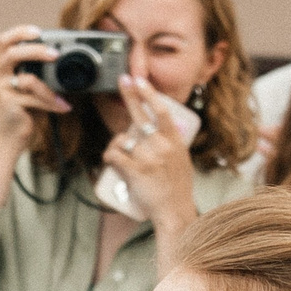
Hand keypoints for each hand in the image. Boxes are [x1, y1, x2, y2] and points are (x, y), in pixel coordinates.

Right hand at [0, 24, 71, 152]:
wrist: (12, 136)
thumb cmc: (24, 108)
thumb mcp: (29, 84)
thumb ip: (36, 69)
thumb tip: (60, 54)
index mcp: (1, 67)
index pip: (4, 41)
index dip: (20, 32)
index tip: (38, 31)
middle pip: (12, 54)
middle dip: (36, 50)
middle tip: (55, 54)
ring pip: (27, 79)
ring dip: (49, 87)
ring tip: (63, 95)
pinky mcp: (7, 104)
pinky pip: (34, 99)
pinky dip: (51, 103)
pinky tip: (63, 107)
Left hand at [101, 74, 196, 234]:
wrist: (175, 211)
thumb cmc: (177, 187)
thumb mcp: (181, 159)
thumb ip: (170, 143)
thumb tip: (156, 130)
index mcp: (175, 141)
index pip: (162, 111)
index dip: (150, 94)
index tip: (140, 80)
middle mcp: (163, 145)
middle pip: (142, 115)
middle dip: (131, 95)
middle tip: (123, 80)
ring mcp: (149, 157)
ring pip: (121, 139)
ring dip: (116, 145)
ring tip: (122, 158)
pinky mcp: (135, 170)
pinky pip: (113, 155)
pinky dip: (109, 157)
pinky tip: (113, 164)